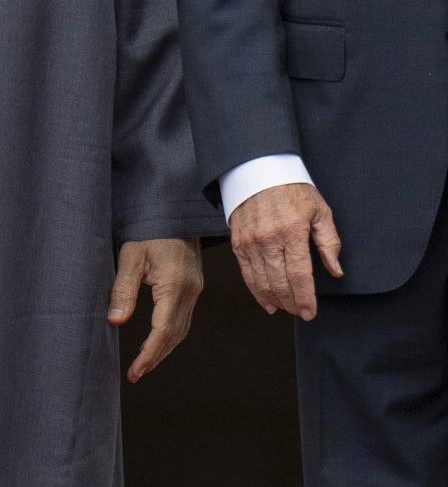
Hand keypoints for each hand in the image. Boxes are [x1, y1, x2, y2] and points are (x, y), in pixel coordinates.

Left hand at [107, 237, 203, 382]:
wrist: (175, 210)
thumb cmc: (151, 231)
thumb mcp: (130, 257)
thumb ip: (122, 289)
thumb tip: (115, 321)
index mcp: (175, 284)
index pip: (163, 330)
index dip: (148, 354)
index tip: (134, 371)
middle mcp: (190, 289)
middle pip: (175, 334)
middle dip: (156, 357)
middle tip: (136, 374)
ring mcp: (195, 286)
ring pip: (183, 327)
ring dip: (165, 349)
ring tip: (145, 364)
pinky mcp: (194, 284)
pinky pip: (185, 316)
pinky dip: (172, 334)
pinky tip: (159, 340)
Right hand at [229, 183, 342, 321]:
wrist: (261, 172)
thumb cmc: (294, 190)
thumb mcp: (320, 210)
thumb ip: (329, 242)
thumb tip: (336, 269)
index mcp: (293, 230)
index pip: (299, 274)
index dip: (306, 297)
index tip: (311, 312)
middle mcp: (269, 239)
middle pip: (280, 283)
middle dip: (293, 303)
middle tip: (302, 312)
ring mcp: (251, 243)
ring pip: (263, 283)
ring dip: (276, 300)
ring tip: (288, 308)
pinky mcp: (239, 245)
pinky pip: (248, 276)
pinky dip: (258, 293)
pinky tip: (268, 302)